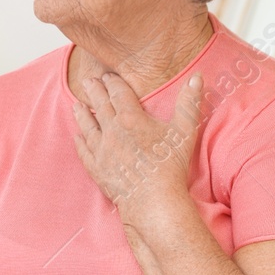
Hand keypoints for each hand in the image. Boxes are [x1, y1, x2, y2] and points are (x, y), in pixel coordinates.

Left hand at [73, 71, 205, 217]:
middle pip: (100, 105)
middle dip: (94, 91)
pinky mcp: (97, 169)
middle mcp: (112, 131)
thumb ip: (189, 102)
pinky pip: (84, 152)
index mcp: (131, 118)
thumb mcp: (184, 131)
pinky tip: (77, 137)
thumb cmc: (170, 165)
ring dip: (82, 114)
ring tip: (77, 105)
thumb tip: (197, 76)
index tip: (108, 76)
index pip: (118, 93)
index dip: (113, 83)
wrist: (153, 199)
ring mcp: (101, 150)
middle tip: (88, 81)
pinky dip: (80, 143)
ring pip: (87, 127)